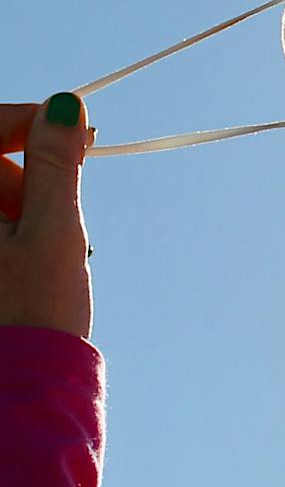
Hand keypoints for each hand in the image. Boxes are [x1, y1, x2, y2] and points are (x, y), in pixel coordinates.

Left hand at [1, 94, 96, 341]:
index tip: (69, 127)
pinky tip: (32, 256)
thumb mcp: (53, 231)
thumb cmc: (34, 313)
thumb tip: (63, 104)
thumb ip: (56, 164)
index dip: (23, 119)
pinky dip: (12, 225)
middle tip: (61, 209)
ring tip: (52, 247)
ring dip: (24, 203)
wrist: (22, 382)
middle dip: (26, 174)